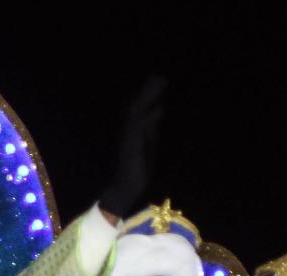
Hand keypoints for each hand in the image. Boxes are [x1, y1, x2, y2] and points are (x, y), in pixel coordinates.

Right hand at [98, 76, 165, 219]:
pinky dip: (149, 117)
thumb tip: (160, 110)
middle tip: (160, 77)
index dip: (150, 93)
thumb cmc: (138, 168)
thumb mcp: (149, 143)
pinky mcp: (132, 146)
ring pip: (137, 113)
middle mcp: (129, 130)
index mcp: (134, 129)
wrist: (126, 188)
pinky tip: (159, 109)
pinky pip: (140, 128)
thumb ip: (152, 127)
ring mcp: (129, 137)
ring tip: (158, 87)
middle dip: (149, 91)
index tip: (160, 80)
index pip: (141, 107)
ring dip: (148, 99)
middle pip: (138, 105)